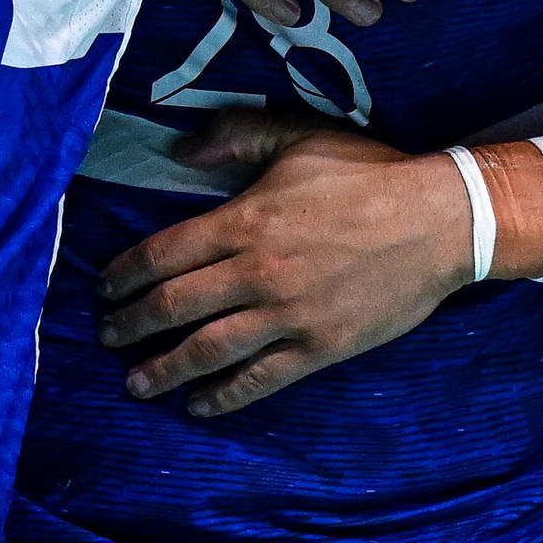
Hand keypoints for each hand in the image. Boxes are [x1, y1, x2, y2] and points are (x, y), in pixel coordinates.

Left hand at [97, 110, 470, 415]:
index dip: (125, 273)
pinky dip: (223, 397)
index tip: (103, 286)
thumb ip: (235, 137)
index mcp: (246, 221)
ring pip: (208, 350)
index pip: (165, 253)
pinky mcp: (319, 347)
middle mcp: (258, 273)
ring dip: (163, 369)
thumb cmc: (367, 173)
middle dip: (132, 323)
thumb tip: (179, 148)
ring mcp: (288, 316)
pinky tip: (198, 405)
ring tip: (135, 382)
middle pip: (175, 305)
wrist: (439, 220)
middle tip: (106, 335)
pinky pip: (260, 379)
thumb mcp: (298, 136)